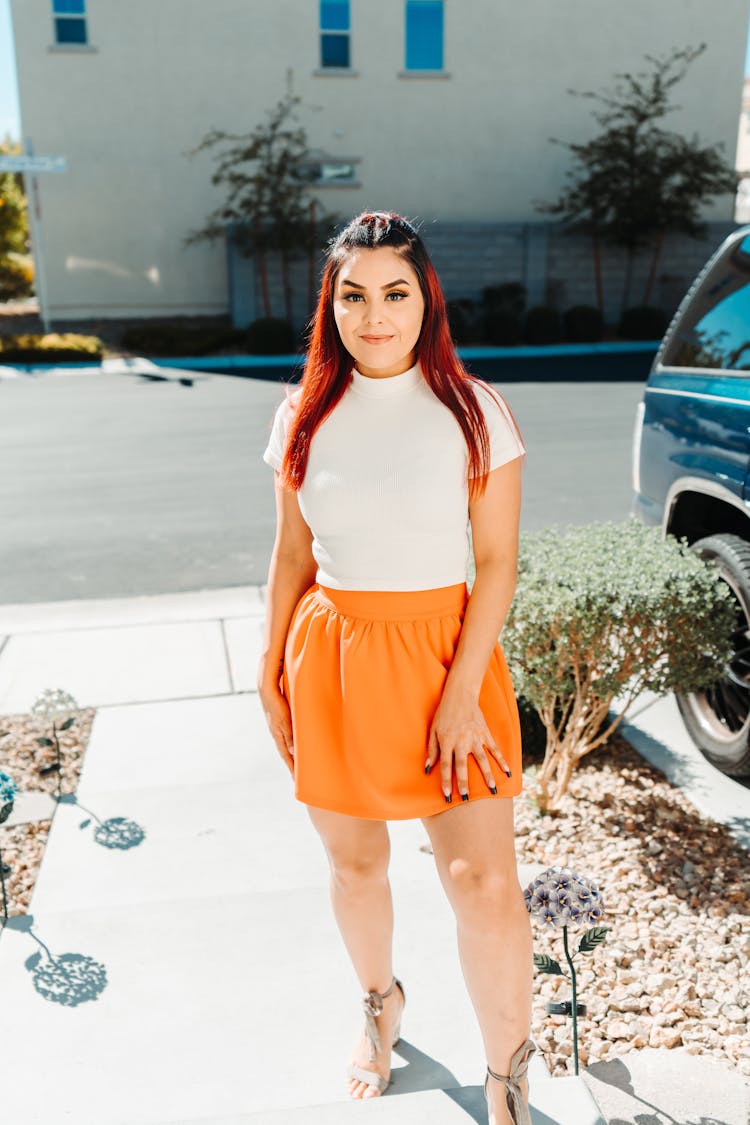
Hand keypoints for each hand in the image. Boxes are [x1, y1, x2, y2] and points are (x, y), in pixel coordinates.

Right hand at [258, 676, 294, 775]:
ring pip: (289, 744)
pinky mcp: (281, 719)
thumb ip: (289, 735)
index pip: (286, 756)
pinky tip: (299, 742)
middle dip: (293, 765)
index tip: (297, 781)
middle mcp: (277, 733)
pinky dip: (294, 742)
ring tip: (301, 763)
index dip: (292, 768)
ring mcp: (278, 726)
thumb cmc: (275, 703)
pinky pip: (289, 735)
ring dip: (294, 754)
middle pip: (287, 752)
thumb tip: (294, 751)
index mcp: (277, 735)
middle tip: (300, 778)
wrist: (266, 687)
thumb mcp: (283, 720)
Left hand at [425, 681, 509, 799]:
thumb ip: (432, 750)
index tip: (447, 795)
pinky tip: (507, 772)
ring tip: (492, 790)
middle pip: (463, 765)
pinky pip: (494, 749)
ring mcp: (475, 737)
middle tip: (466, 798)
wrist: (460, 695)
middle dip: (464, 783)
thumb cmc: (444, 714)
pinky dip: (502, 761)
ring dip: (487, 775)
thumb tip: (427, 769)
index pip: (445, 765)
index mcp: (447, 741)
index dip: (445, 781)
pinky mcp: (485, 734)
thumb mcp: (433, 730)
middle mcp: (461, 741)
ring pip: (482, 760)